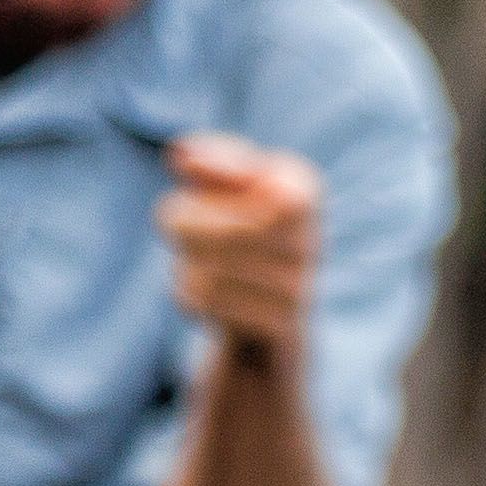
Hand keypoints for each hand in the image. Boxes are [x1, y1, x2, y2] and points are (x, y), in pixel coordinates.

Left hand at [158, 132, 321, 360]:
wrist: (272, 317)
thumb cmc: (244, 231)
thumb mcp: (232, 185)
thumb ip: (209, 162)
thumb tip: (182, 157)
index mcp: (304, 192)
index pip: (263, 184)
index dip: (217, 175)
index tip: (186, 168)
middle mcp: (310, 241)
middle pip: (223, 232)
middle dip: (182, 223)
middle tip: (176, 222)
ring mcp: (297, 290)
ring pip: (208, 273)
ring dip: (184, 264)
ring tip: (196, 262)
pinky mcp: (278, 328)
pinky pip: (207, 305)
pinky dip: (190, 296)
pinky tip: (203, 292)